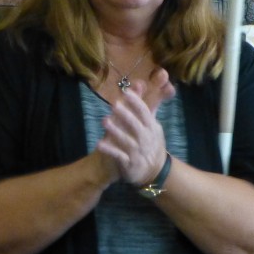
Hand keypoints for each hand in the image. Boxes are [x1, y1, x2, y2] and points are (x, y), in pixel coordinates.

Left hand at [95, 70, 174, 185]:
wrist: (154, 171)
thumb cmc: (150, 142)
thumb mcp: (151, 124)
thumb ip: (145, 104)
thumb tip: (140, 82)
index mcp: (151, 127)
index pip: (145, 113)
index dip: (136, 102)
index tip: (127, 92)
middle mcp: (145, 138)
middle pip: (136, 125)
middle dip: (126, 115)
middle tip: (115, 104)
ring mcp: (137, 152)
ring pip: (127, 140)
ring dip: (116, 131)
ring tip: (104, 121)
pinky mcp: (129, 163)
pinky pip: (119, 156)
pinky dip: (110, 150)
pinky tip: (99, 144)